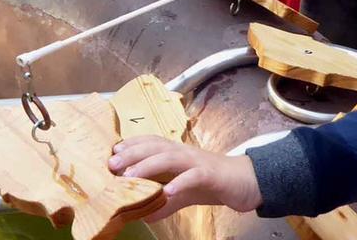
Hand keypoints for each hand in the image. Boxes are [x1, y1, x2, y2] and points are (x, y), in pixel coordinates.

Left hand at [108, 136, 261, 221]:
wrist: (245, 181)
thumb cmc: (212, 182)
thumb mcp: (183, 193)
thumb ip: (164, 202)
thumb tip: (143, 214)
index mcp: (176, 152)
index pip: (149, 142)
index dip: (130, 144)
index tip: (111, 152)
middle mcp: (184, 152)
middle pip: (155, 146)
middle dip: (132, 152)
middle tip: (112, 163)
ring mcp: (197, 161)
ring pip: (170, 157)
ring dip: (148, 165)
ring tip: (131, 176)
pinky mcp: (211, 174)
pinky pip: (193, 176)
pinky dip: (180, 183)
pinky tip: (167, 192)